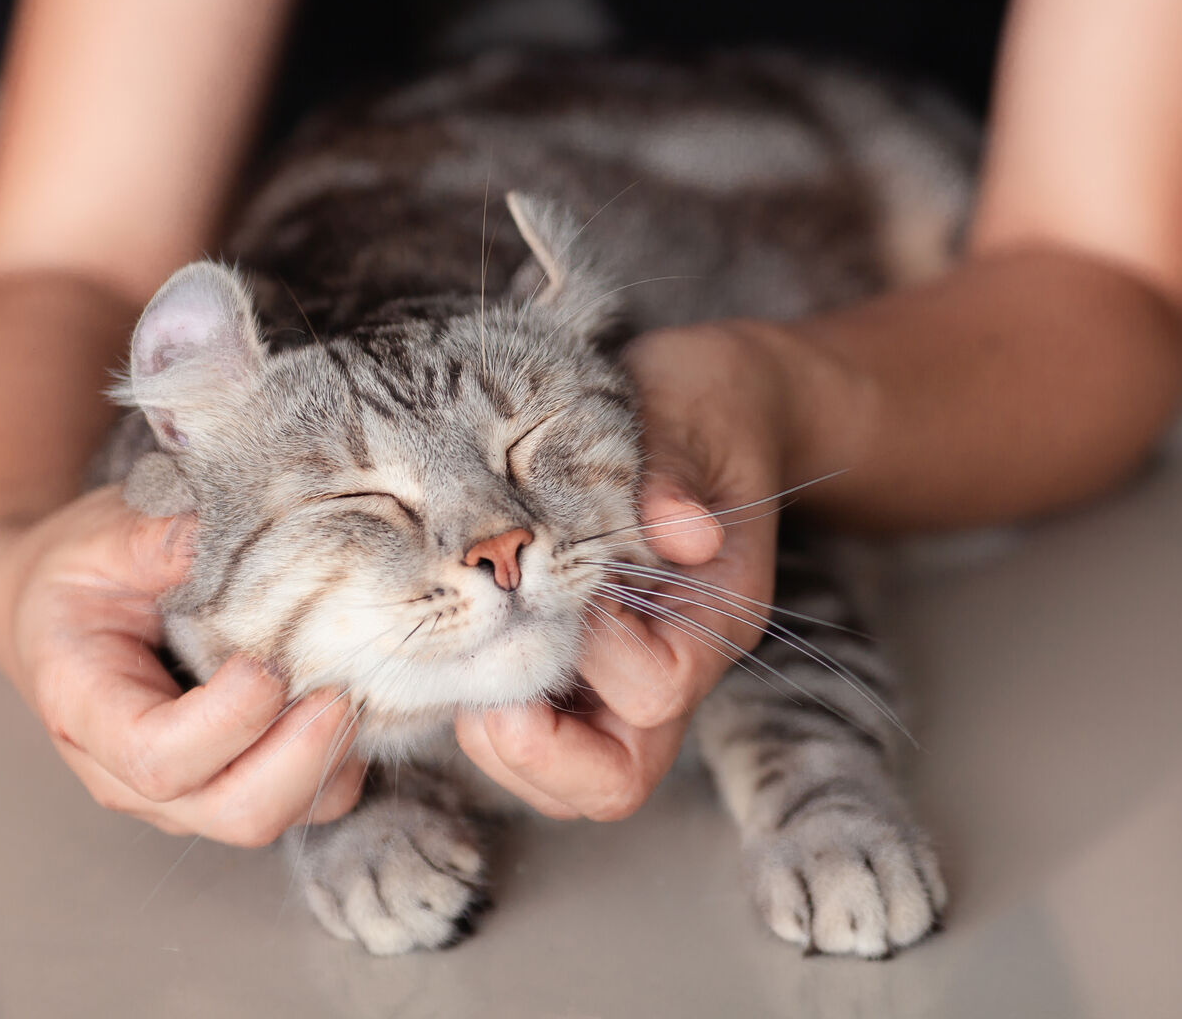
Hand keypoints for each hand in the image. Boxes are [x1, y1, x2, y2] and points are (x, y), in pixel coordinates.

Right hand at [0, 487, 365, 844]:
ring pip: (270, 817)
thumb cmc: (83, 574)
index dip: (229, 720)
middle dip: (301, 756)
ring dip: (326, 762)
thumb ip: (161, 539)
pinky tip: (346, 701)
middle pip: (230, 811)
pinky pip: (299, 802)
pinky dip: (337, 764)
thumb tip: (233, 529)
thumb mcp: (103, 538)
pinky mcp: (227, 785)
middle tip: (340, 687)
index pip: (157, 755)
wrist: (59, 611)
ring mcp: (182, 792)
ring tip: (349, 689)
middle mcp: (128, 773)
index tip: (268, 662)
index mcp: (85, 709)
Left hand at [456, 322, 797, 819]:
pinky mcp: (584, 672)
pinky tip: (466, 653)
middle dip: (537, 751)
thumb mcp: (690, 416)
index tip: (555, 584)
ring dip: (506, 745)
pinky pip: (542, 740)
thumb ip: (675, 473)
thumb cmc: (704, 406)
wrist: (713, 403)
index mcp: (715, 618)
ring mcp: (626, 679)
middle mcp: (676, 666)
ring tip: (468, 666)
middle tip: (480, 687)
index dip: (595, 655)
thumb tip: (686, 532)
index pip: (656, 691)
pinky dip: (496, 721)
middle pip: (616, 778)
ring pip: (571, 779)